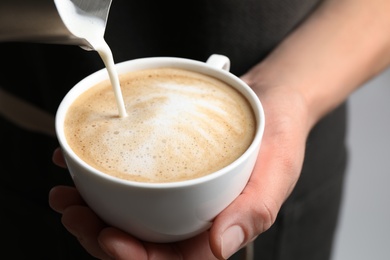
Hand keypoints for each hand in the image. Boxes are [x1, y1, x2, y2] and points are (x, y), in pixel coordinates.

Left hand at [49, 73, 310, 258]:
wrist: (271, 101)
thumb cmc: (278, 139)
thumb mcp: (276, 172)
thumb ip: (253, 211)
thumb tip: (219, 246)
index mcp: (217, 230)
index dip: (134, 259)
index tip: (108, 236)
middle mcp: (193, 217)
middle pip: (140, 243)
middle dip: (99, 235)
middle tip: (72, 210)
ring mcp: (177, 194)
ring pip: (129, 215)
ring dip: (92, 209)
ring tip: (66, 192)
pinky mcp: (166, 170)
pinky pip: (131, 180)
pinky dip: (100, 176)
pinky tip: (79, 164)